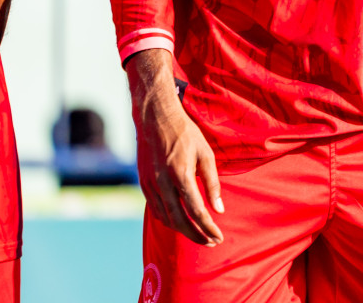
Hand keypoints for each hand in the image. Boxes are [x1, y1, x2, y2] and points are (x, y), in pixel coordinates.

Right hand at [126, 48, 223, 245]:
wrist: (156, 119)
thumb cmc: (186, 134)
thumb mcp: (206, 154)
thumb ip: (212, 182)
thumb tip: (219, 209)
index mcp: (181, 175)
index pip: (196, 210)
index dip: (208, 227)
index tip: (218, 236)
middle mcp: (162, 183)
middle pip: (179, 221)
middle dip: (196, 235)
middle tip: (211, 242)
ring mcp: (150, 185)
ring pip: (165, 218)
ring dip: (183, 231)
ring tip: (199, 235)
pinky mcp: (143, 185)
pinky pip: (156, 210)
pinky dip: (169, 220)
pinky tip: (180, 222)